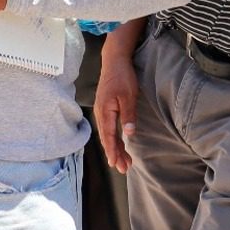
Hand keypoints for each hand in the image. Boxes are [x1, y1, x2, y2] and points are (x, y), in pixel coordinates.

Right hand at [93, 51, 139, 173]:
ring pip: (107, 134)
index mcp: (105, 111)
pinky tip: (118, 144)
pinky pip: (108, 128)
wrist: (114, 60)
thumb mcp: (129, 96)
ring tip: (123, 161)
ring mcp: (101, 111)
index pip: (109, 136)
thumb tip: (128, 134)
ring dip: (115, 148)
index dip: (113, 151)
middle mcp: (100, 113)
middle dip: (115, 154)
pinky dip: (113, 138)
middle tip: (123, 168)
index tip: (116, 164)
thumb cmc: (122, 76)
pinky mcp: (105, 108)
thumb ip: (128, 115)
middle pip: (107, 138)